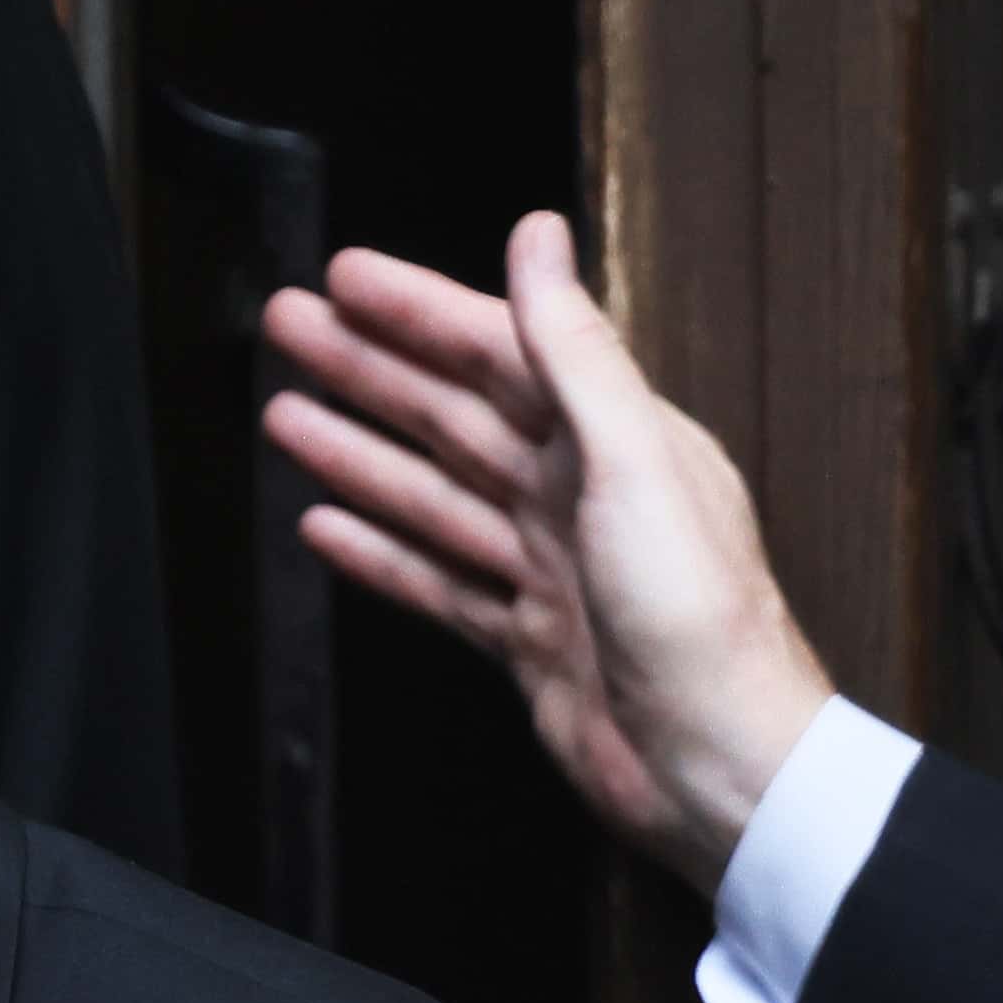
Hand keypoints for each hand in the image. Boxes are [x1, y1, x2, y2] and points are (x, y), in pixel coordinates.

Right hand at [255, 211, 835, 888]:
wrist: (720, 766)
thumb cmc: (700, 618)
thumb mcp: (636, 462)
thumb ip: (577, 351)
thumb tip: (538, 236)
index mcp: (617, 440)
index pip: (500, 351)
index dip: (419, 310)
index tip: (344, 277)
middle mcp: (580, 495)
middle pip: (452, 414)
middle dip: (367, 367)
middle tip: (286, 327)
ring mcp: (549, 568)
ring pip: (432, 493)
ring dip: (357, 451)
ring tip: (281, 417)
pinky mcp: (527, 640)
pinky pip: (436, 581)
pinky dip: (379, 552)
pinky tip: (324, 528)